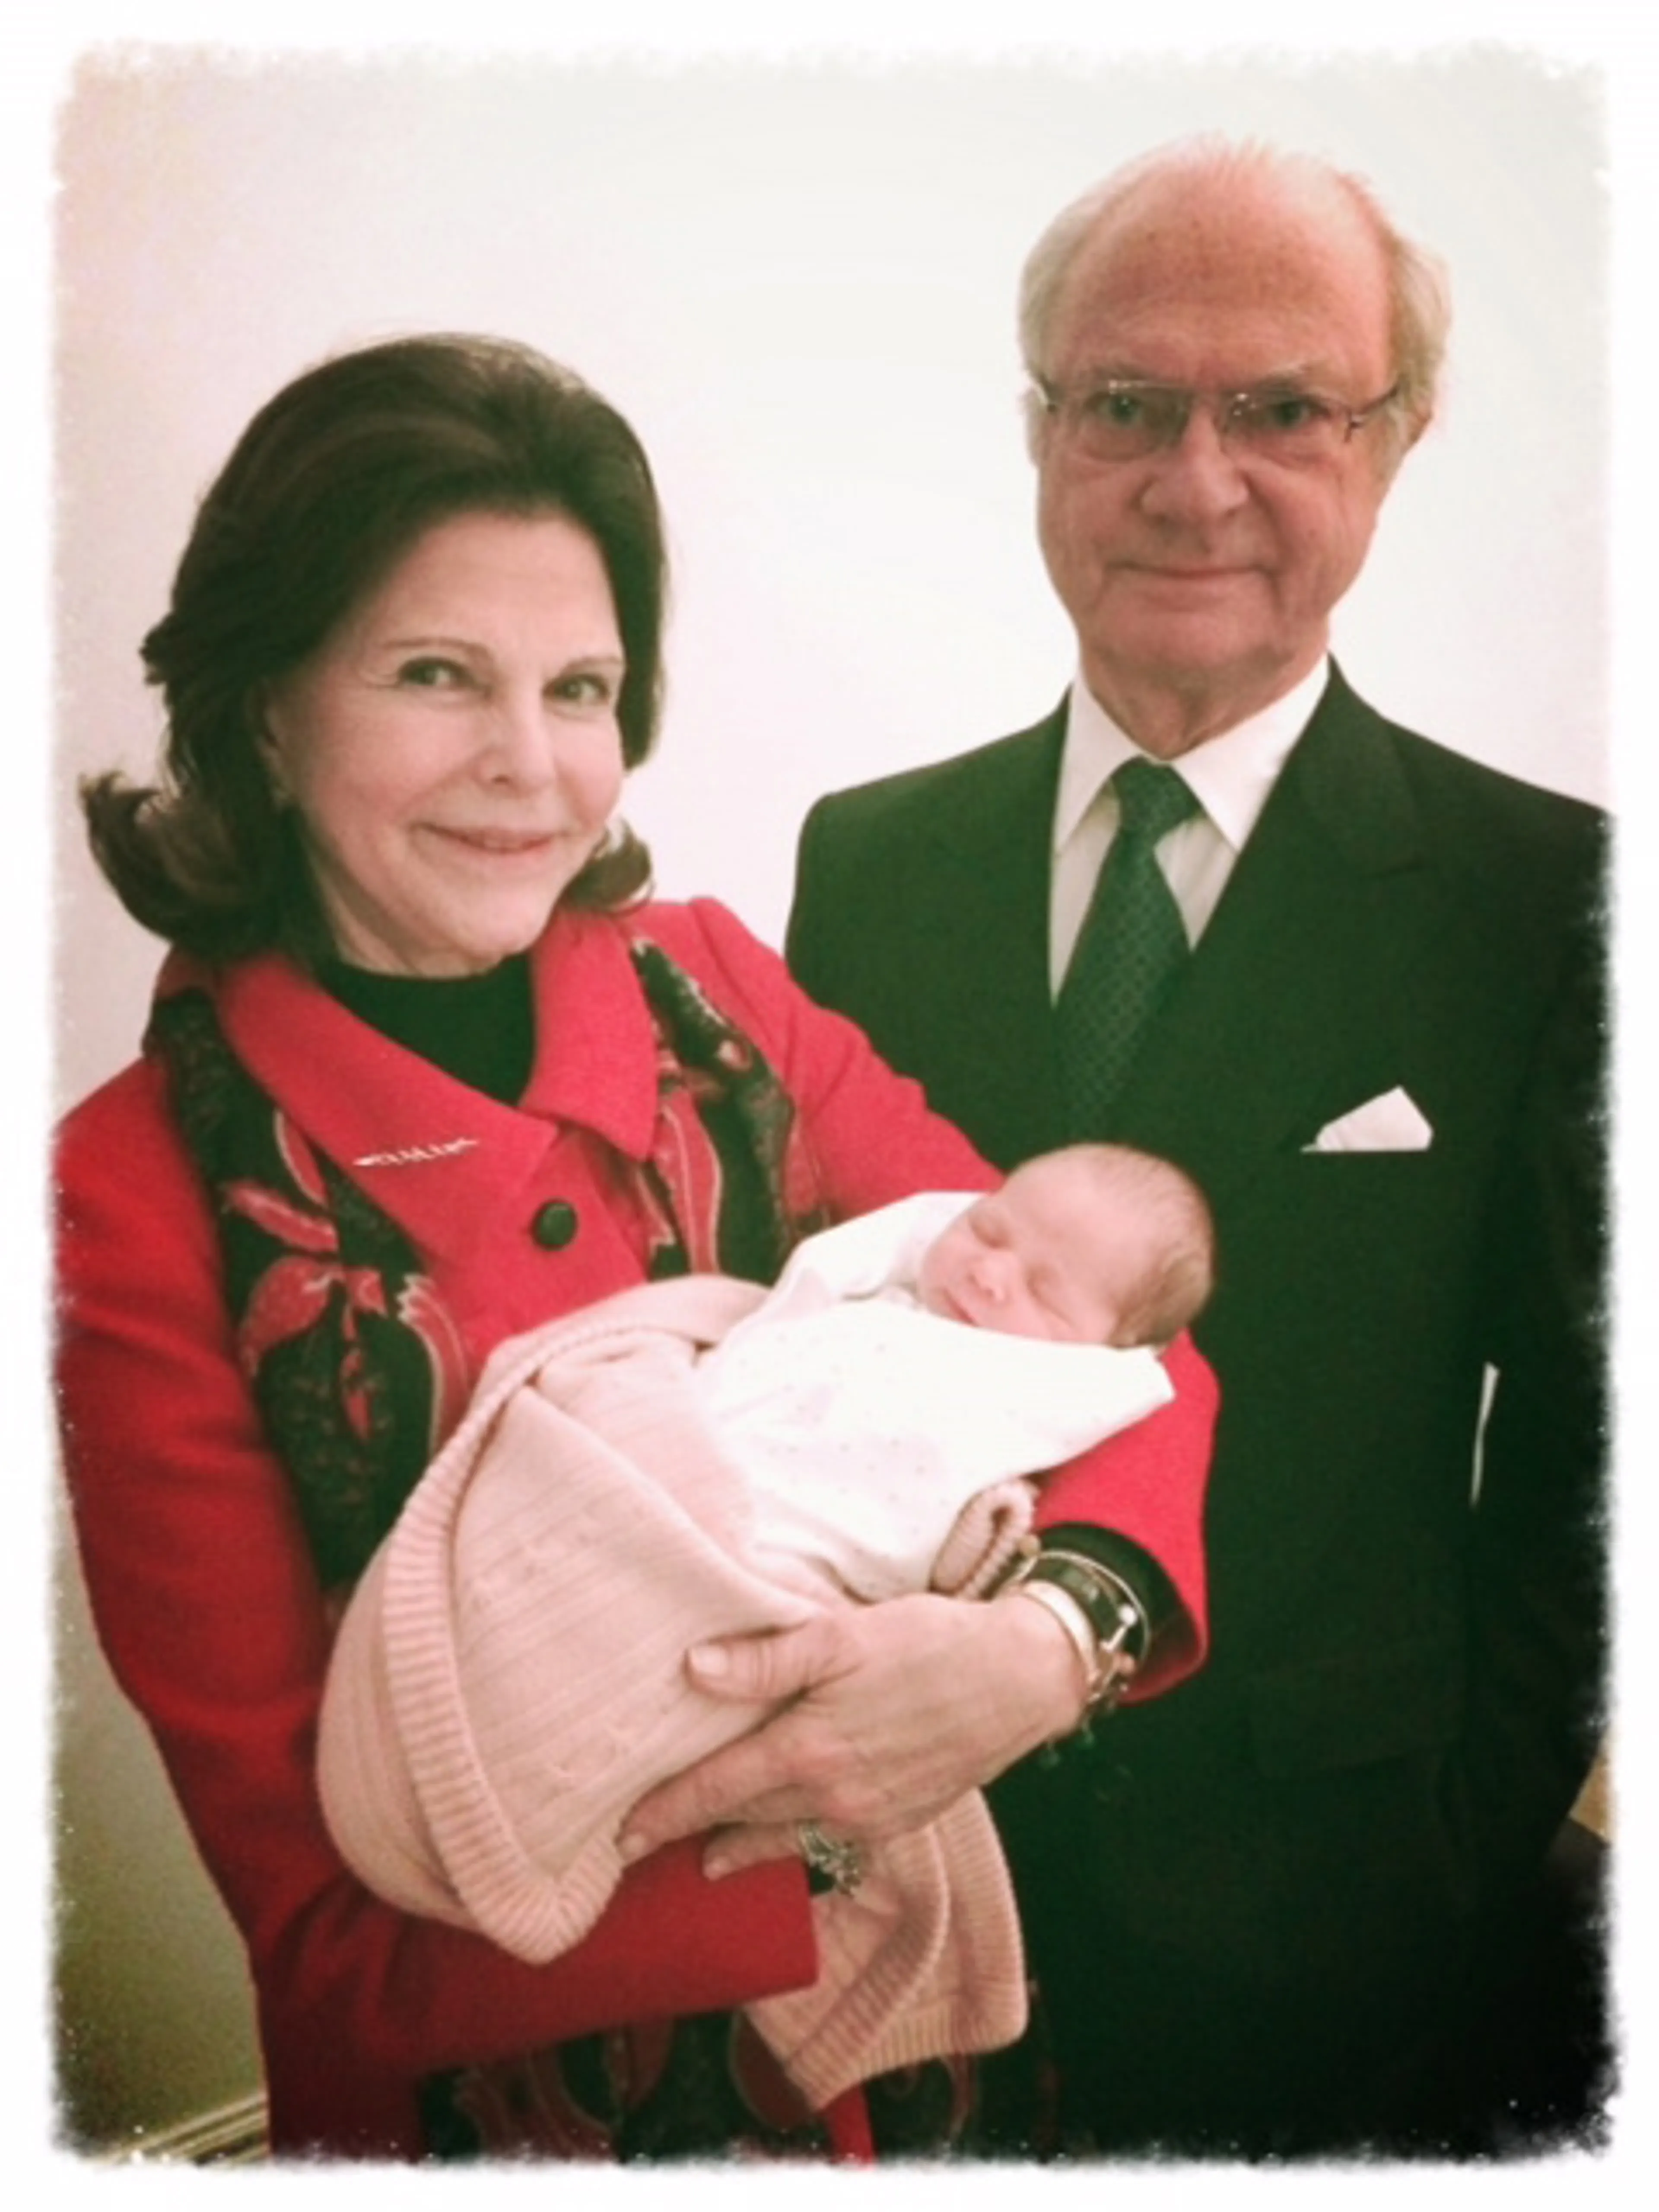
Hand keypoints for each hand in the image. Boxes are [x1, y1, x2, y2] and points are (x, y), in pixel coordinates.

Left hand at [616, 1589, 1087, 1879]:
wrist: (1020, 1679)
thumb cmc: (931, 1644)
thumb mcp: (845, 1634)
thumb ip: (769, 1655)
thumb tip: (694, 1668)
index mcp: (810, 1750)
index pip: (716, 1789)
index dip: (665, 1811)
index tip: (621, 1834)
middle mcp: (832, 1797)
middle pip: (743, 1817)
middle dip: (692, 1830)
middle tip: (642, 1840)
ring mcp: (868, 1815)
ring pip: (783, 1835)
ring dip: (738, 1845)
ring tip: (701, 1857)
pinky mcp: (898, 1819)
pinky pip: (827, 1840)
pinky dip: (792, 1843)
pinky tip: (780, 1841)